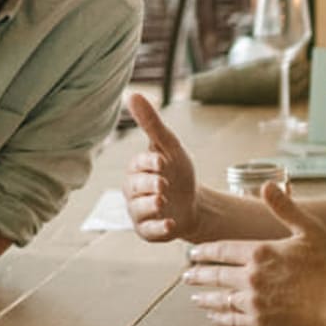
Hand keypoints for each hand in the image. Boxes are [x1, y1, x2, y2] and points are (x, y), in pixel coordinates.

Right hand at [122, 93, 199, 240]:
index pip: (138, 164)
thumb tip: (133, 94)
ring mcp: (139, 212)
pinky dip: (160, 228)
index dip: (149, 163)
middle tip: (163, 184)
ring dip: (152, 205)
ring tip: (164, 201)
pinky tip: (171, 223)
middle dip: (149, 184)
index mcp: (136, 169)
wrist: (193, 202)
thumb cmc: (178, 171)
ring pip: (139, 209)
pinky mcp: (148, 230)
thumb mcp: (169, 146)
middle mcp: (133, 191)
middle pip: (135, 187)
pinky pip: (149, 231)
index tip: (162, 161)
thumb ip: (151, 124)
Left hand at [182, 182, 325, 325]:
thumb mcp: (309, 228)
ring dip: (206, 298)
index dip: (204, 252)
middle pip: (216, 276)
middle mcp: (252, 278)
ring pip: (221, 300)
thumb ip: (284, 208)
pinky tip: (215, 317)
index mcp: (260, 253)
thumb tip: (267, 184)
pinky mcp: (264, 324)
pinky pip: (234, 321)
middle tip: (185, 275)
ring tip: (195, 297)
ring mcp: (256, 303)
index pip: (221, 251)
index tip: (192, 253)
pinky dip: (221, 318)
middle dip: (198, 274)